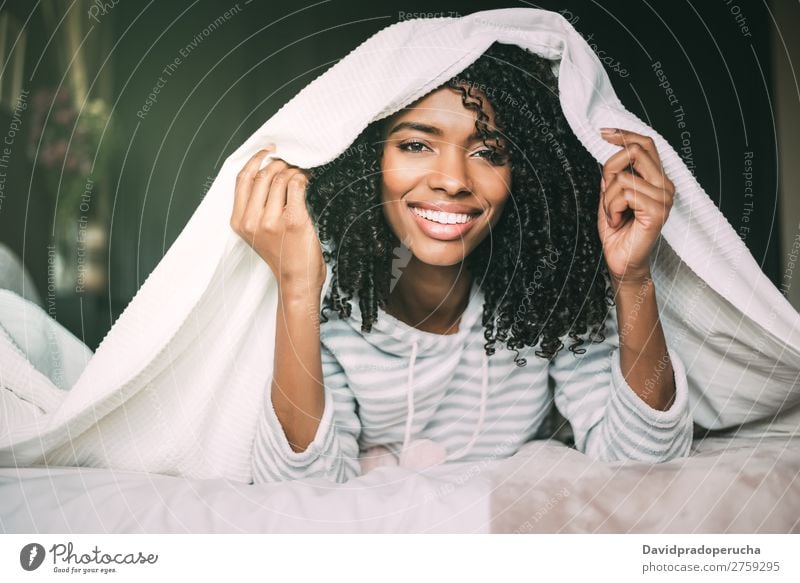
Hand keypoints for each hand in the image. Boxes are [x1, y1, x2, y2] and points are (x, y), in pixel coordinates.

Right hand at [230, 146, 325, 295]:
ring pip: (280, 178)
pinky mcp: (292, 220)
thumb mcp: (257, 232)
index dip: (256, 159)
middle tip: (292, 164)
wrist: (296, 281)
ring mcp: (271, 221)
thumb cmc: (282, 255)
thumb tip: (267, 171)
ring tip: (301, 174)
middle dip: (280, 164)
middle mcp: (251, 220)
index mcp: (239, 221)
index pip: (242, 179)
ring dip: (294, 171)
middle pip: (263, 175)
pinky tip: (307, 181)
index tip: (268, 151)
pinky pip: (296, 186)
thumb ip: (256, 206)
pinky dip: (303, 179)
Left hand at [597, 128, 674, 285]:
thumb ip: (613, 174)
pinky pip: (624, 194)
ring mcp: (664, 198)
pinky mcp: (658, 211)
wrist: (621, 261)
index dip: (624, 134)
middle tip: (607, 195)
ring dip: (608, 199)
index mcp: (657, 179)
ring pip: (622, 178)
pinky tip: (618, 222)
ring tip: (614, 215)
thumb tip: (609, 149)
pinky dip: (612, 209)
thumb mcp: (610, 195)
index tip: (603, 132)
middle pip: (635, 152)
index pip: (645, 144)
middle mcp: (665, 185)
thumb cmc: (618, 231)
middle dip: (610, 170)